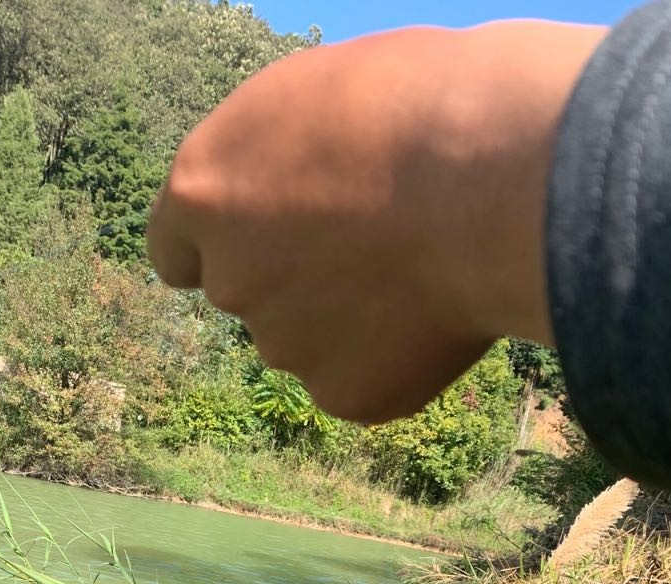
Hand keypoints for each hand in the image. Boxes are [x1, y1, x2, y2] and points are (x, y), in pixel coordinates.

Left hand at [148, 22, 604, 422]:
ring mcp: (284, 347)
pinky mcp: (343, 395)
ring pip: (309, 340)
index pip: (177, 251)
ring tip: (418, 269)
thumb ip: (276, 166)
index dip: (227, 244)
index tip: (262, 241)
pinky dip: (392, 358)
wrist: (493, 184)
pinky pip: (362, 380)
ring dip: (347, 319)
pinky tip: (436, 314)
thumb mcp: (318, 101)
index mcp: (203, 192)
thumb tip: (285, 197)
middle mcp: (230, 281)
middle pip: (250, 294)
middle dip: (295, 278)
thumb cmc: (415, 110)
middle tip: (372, 242)